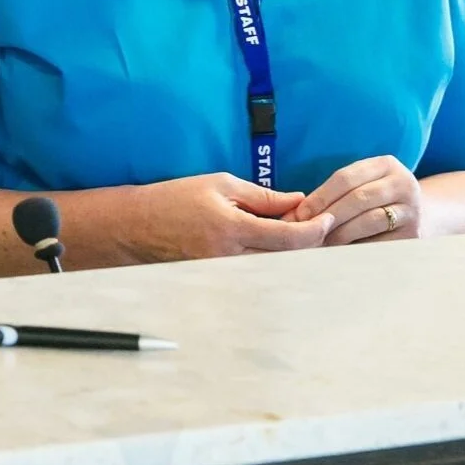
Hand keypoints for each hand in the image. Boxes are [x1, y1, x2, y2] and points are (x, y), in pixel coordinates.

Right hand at [129, 172, 333, 261]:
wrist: (136, 226)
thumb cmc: (174, 198)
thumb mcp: (220, 184)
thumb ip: (262, 196)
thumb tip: (298, 201)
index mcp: (233, 229)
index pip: (289, 238)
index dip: (315, 230)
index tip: (328, 219)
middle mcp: (232, 257)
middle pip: (287, 258)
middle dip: (307, 241)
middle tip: (313, 221)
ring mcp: (225, 272)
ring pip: (274, 266)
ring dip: (289, 250)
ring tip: (291, 230)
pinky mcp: (220, 279)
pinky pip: (256, 270)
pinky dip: (270, 257)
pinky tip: (270, 243)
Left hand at [287, 156, 423, 244]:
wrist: (419, 216)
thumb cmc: (374, 200)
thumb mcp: (361, 185)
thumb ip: (334, 193)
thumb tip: (293, 216)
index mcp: (386, 164)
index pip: (345, 177)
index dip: (319, 197)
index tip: (299, 214)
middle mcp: (404, 183)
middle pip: (357, 198)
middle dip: (327, 215)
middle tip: (305, 231)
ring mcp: (412, 209)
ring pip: (369, 220)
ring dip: (339, 233)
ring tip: (319, 242)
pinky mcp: (414, 235)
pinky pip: (380, 242)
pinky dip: (356, 247)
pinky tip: (339, 252)